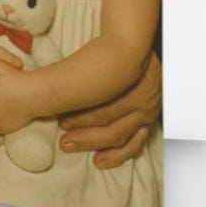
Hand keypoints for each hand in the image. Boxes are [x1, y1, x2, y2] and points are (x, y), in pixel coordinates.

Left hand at [59, 52, 161, 168]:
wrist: (142, 47)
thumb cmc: (116, 48)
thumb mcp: (102, 51)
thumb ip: (85, 69)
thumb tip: (55, 79)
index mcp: (132, 78)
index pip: (103, 101)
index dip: (80, 112)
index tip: (59, 116)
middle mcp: (143, 98)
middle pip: (110, 120)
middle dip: (83, 131)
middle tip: (62, 138)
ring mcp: (148, 111)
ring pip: (121, 135)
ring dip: (95, 144)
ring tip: (72, 145)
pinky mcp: (150, 120)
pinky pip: (136, 143)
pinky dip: (118, 154)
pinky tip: (102, 159)